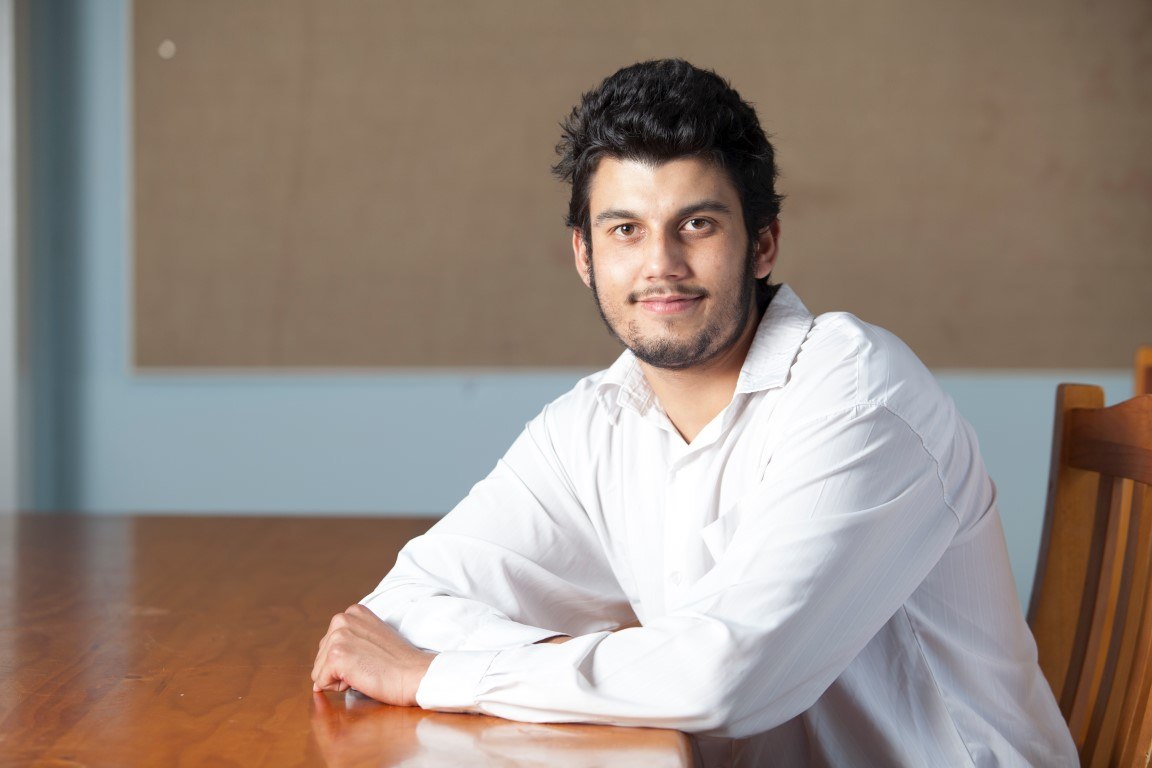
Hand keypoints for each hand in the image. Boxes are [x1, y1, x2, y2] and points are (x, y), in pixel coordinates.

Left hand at [312, 604, 435, 705]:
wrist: (415, 674)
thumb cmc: (398, 663)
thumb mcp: (373, 638)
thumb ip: (350, 643)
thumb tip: (319, 674)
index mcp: (352, 613)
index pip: (329, 645)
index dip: (348, 659)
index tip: (371, 657)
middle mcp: (342, 619)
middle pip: (321, 657)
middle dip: (340, 668)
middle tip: (369, 665)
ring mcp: (338, 636)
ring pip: (319, 670)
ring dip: (340, 678)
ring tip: (366, 670)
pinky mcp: (337, 655)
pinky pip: (321, 682)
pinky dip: (338, 687)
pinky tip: (361, 677)